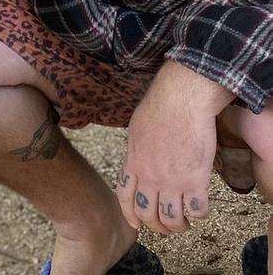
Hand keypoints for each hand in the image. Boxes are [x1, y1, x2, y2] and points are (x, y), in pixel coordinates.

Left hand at [116, 61, 232, 234]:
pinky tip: (200, 206)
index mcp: (134, 163)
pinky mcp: (196, 182)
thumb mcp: (137, 128)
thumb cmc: (160, 105)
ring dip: (179, 225)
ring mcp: (172, 182)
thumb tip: (140, 158)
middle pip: (148, 215)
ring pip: (172, 220)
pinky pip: (197, 211)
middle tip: (167, 225)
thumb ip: (137, 150)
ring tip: (186, 221)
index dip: (131, 215)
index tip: (137, 223)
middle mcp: (150, 177)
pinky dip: (199, 214)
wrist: (181, 99)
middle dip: (157, 226)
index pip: (126, 198)